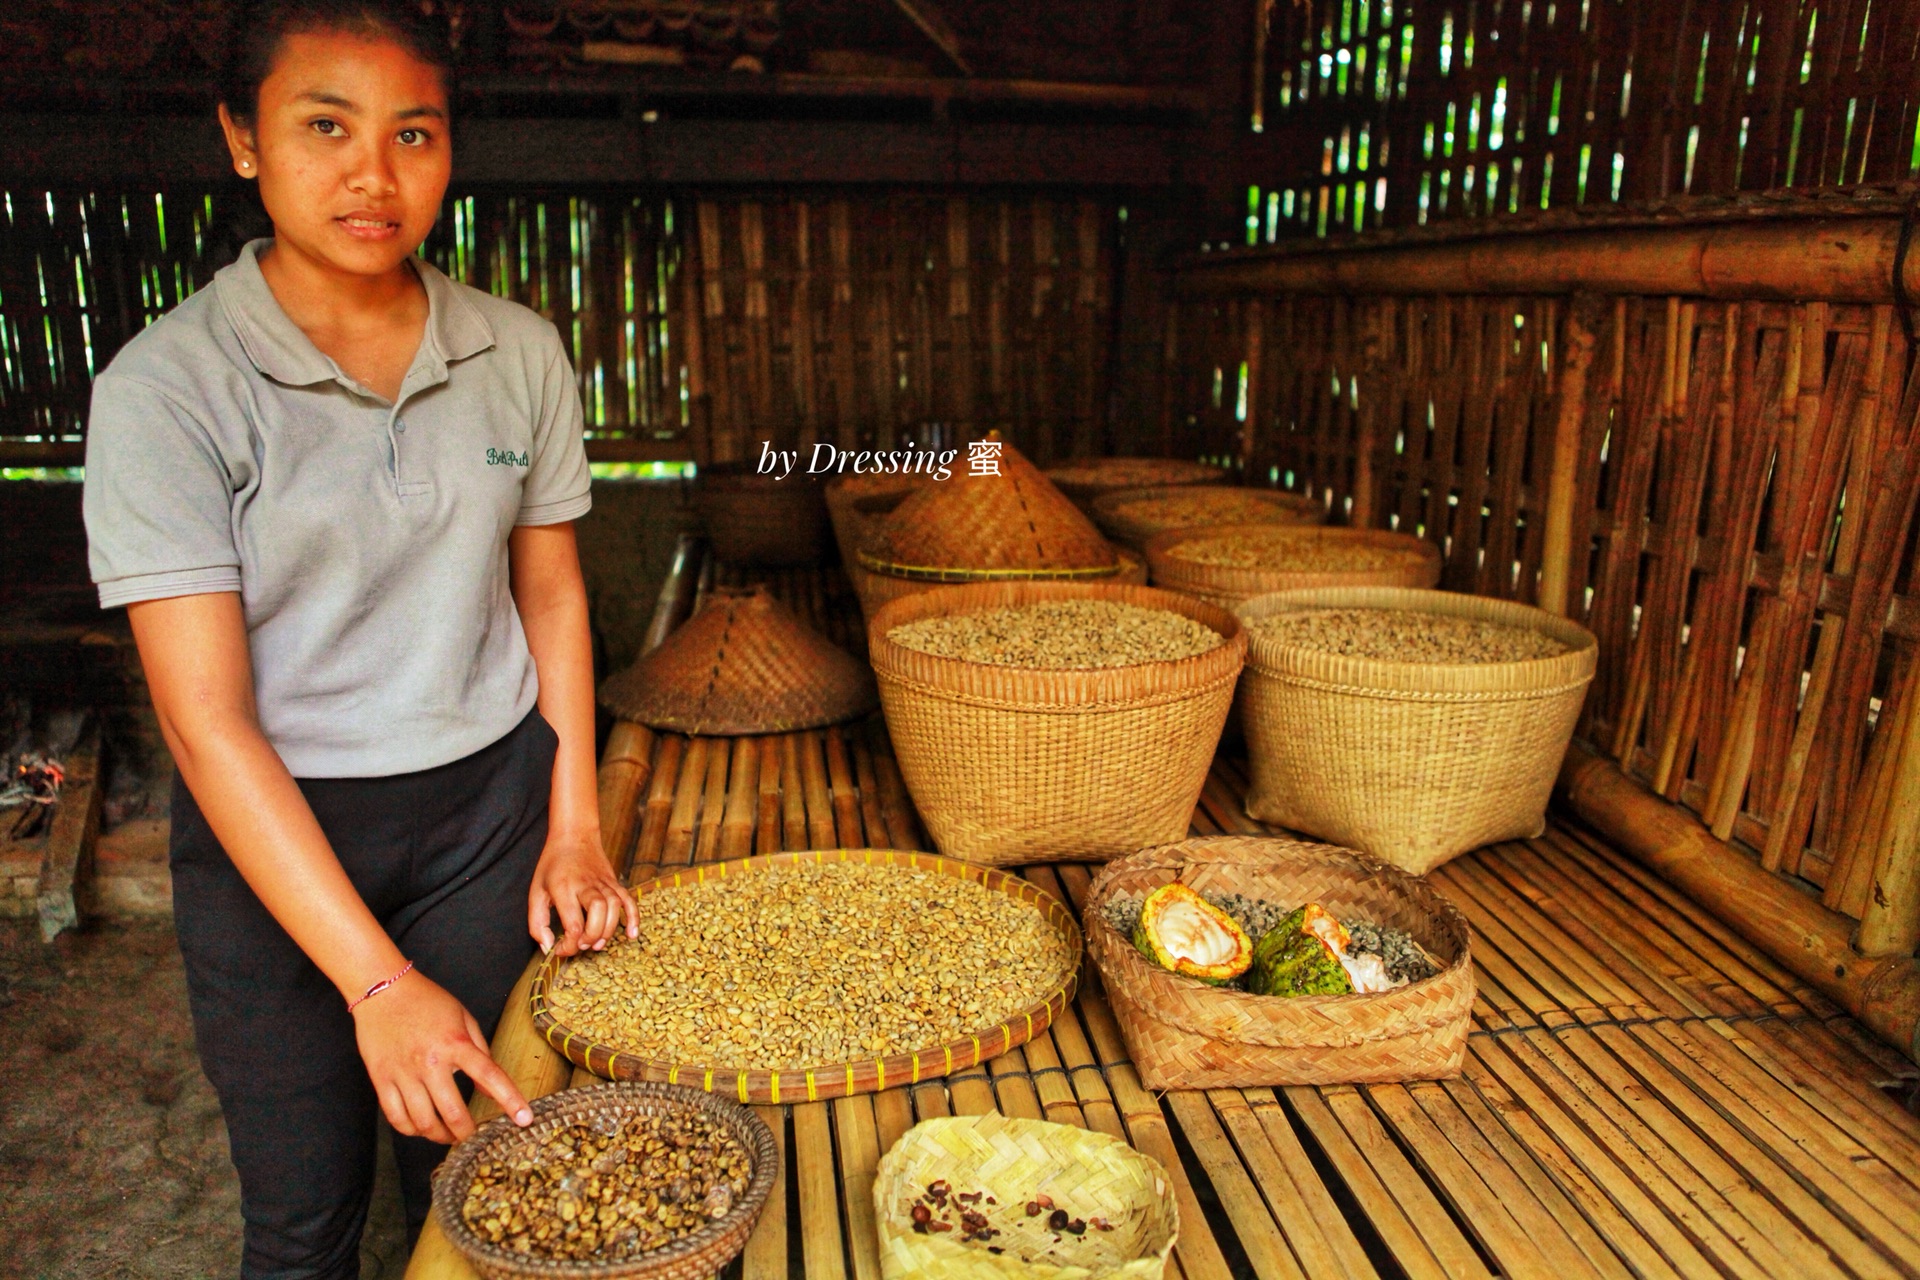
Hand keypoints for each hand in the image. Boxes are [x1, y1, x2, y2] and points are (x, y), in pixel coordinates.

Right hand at [352, 970, 530, 1143]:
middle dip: (467, 1133)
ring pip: (423, 1122)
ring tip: (448, 1135)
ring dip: (439, 1136)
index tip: (524, 1119)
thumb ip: (480, 1051)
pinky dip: (411, 1130)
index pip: (490, 1076)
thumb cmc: (426, 1001)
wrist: (382, 989)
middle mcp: (430, 1062)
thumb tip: (492, 1085)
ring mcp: (403, 1073)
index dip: (510, 1100)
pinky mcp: (381, 1079)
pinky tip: (421, 1127)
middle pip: (453, 1113)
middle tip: (473, 1137)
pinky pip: (396, 1117)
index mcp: (456, 1043)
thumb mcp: (463, 1017)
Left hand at [528, 830, 637, 956]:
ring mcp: (603, 882)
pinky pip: (628, 900)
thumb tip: (548, 946)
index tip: (560, 949)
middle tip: (581, 945)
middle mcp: (585, 884)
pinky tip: (631, 933)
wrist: (574, 835)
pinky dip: (633, 917)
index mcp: (563, 888)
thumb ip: (537, 922)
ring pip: (614, 907)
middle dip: (591, 936)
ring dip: (608, 931)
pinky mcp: (614, 882)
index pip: (573, 924)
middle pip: (597, 913)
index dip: (568, 945)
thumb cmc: (552, 865)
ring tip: (597, 943)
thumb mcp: (536, 892)